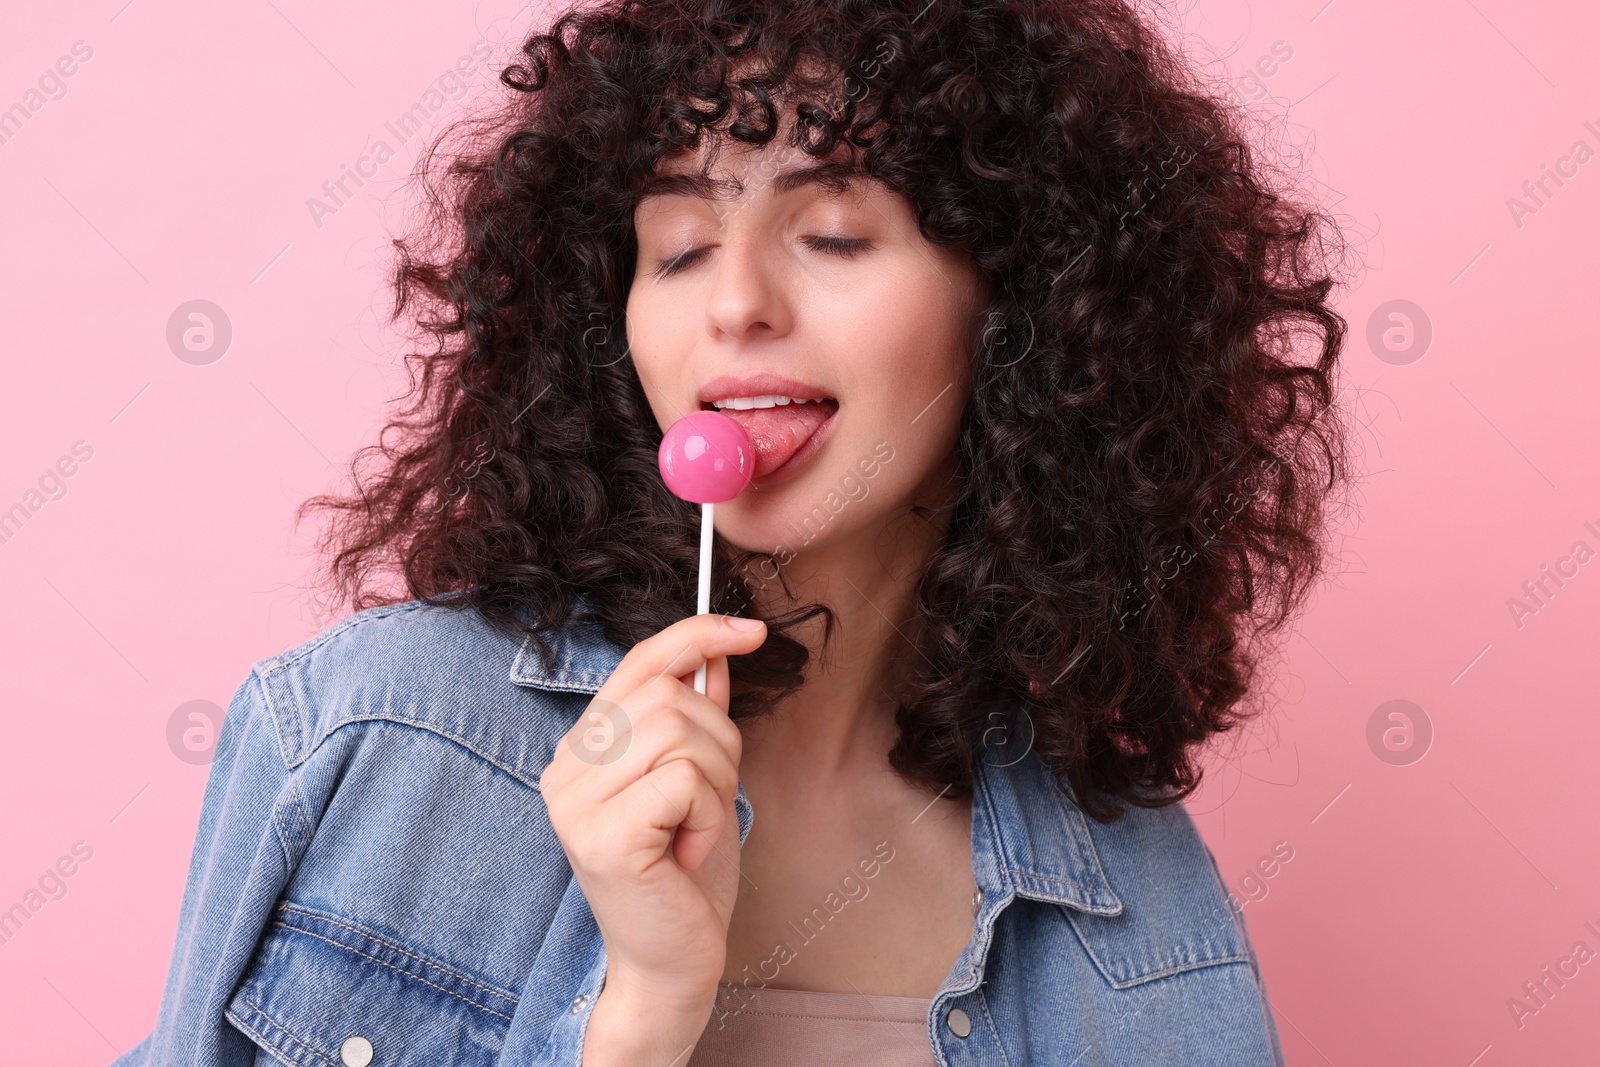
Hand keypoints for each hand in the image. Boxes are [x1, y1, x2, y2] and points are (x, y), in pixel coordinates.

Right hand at [540, 613, 766, 1028]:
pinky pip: (683, 780)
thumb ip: (698, 718)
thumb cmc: (685, 877)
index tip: (752, 631)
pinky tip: (686, 852)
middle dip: (719, 743)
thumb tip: (715, 654)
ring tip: (693, 829)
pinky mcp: (600, 834)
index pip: (638, 664)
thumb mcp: (699, 781)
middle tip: (707, 802)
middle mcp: (565, 768)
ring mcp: (575, 802)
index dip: (697, 635)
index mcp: (582, 749)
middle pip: (670, 696)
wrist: (673, 963)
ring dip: (714, 783)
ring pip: (680, 733)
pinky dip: (706, 815)